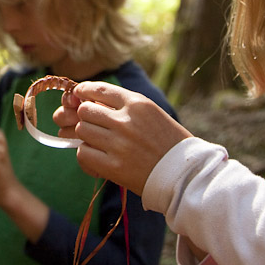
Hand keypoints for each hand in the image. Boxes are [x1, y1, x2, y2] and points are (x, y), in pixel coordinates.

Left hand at [53, 81, 191, 194]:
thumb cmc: (168, 142)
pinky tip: (97, 159)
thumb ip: (124, 105)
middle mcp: (126, 121)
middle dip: (86, 117)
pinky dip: (86, 156)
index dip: (84, 91)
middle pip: (85, 110)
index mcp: (138, 104)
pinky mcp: (113, 167)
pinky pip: (83, 154)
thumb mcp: (151, 113)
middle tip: (94, 126)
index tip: (79, 94)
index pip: (99, 89)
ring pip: (81, 131)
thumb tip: (88, 101)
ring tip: (99, 143)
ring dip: (86, 136)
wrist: (184, 174)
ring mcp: (119, 144)